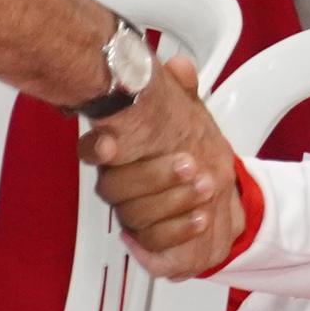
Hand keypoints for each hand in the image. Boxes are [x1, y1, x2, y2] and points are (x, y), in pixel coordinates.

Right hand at [81, 63, 239, 275]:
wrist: (216, 193)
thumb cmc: (192, 150)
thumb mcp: (190, 114)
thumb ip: (182, 91)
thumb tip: (179, 67)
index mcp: (120, 150)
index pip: (92, 149)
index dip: (96, 148)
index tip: (110, 144)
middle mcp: (119, 183)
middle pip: (112, 187)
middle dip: (153, 176)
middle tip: (188, 163)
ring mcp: (131, 213)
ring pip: (133, 215)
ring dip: (172, 201)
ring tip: (204, 187)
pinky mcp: (147, 240)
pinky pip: (152, 242)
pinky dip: (178, 230)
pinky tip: (199, 216)